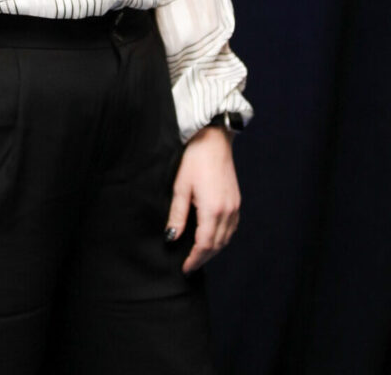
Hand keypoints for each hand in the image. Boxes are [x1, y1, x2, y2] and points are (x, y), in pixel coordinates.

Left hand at [165, 125, 240, 273]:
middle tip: (190, 266)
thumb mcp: (181, 186)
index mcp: (212, 210)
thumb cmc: (194, 159)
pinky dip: (222, 238)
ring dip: (213, 250)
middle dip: (203, 258)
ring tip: (199, 256)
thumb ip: (177, 215)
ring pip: (226, 238)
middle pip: (217, 245)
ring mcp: (234, 206)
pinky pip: (231, 228)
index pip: (205, 245)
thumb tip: (172, 237)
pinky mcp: (236, 201)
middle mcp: (227, 211)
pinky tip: (212, 238)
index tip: (185, 269)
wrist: (214, 140)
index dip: (195, 259)